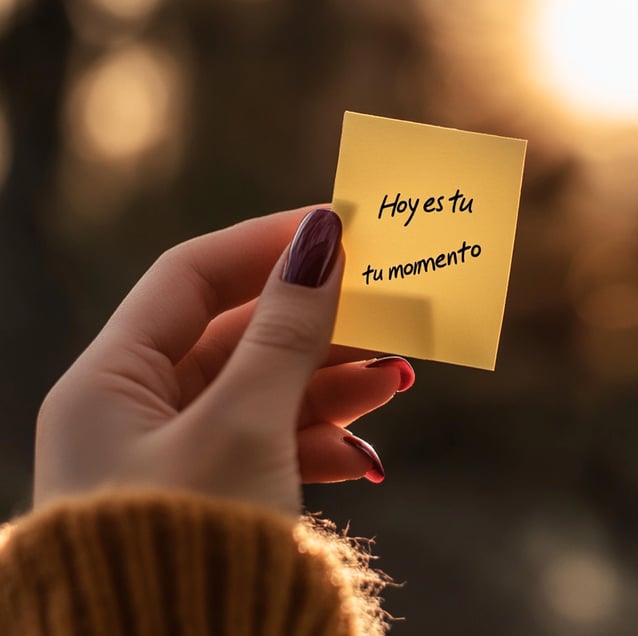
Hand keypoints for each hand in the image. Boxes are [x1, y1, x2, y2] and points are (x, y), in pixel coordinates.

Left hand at [34, 208, 413, 514]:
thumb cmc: (190, 545)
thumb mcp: (244, 425)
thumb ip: (286, 331)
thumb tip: (321, 240)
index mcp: (109, 382)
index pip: (191, 276)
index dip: (263, 244)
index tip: (333, 226)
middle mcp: (137, 412)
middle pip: (239, 335)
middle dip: (315, 321)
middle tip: (385, 304)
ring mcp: (180, 456)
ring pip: (266, 391)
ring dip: (331, 381)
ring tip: (396, 377)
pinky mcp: (218, 496)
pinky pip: (275, 444)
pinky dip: (321, 441)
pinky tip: (367, 455)